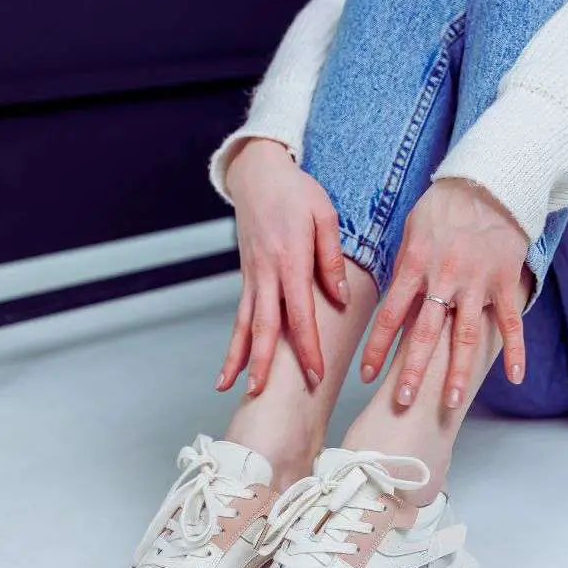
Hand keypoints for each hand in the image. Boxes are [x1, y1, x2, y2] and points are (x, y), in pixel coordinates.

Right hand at [217, 139, 348, 395]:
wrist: (258, 172)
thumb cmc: (296, 191)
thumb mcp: (324, 215)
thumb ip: (331, 257)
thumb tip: (339, 296)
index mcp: (290, 260)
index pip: (300, 314)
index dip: (308, 347)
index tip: (316, 374)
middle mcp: (266, 273)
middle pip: (264, 326)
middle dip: (264, 363)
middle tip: (262, 395)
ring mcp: (252, 276)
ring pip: (243, 324)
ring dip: (237, 358)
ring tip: (229, 388)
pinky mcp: (247, 276)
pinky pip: (239, 314)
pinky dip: (234, 341)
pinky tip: (231, 365)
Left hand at [361, 177, 529, 407]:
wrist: (489, 182)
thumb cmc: (442, 208)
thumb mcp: (410, 232)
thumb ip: (403, 270)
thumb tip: (392, 302)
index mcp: (414, 266)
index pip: (390, 315)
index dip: (377, 348)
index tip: (365, 375)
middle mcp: (444, 278)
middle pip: (425, 332)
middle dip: (412, 369)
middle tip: (401, 401)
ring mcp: (476, 282)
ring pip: (465, 335)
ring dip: (456, 370)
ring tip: (448, 401)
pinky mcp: (504, 282)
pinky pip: (510, 322)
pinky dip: (515, 350)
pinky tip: (515, 377)